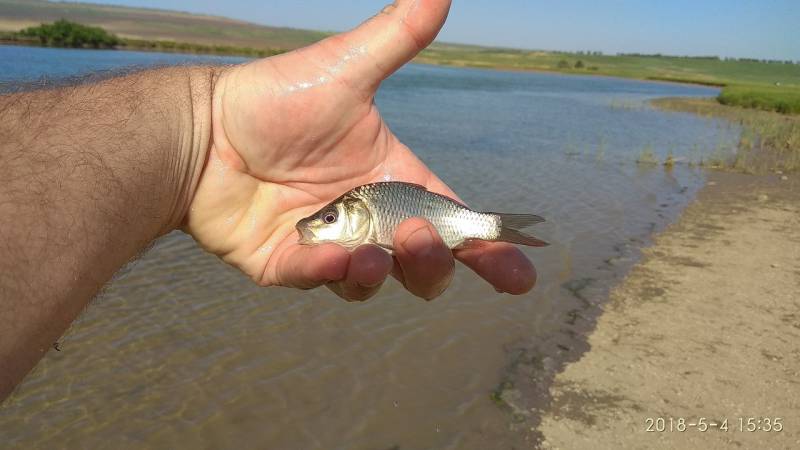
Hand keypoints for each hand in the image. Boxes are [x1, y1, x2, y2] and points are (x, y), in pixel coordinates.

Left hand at [185, 0, 535, 300]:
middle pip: (422, 263)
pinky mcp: (287, 264)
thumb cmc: (276, 98)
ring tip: (373, 254)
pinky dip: (327, 276)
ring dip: (385, 275)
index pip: (454, 225)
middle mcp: (368, 220)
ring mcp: (329, 246)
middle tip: (417, 237)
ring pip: (375, 282)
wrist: (205, 126)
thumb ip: (397, 36)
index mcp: (394, 182)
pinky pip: (315, 281)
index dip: (489, 252)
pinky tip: (331, 258)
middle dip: (433, 261)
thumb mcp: (346, 67)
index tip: (520, 273)